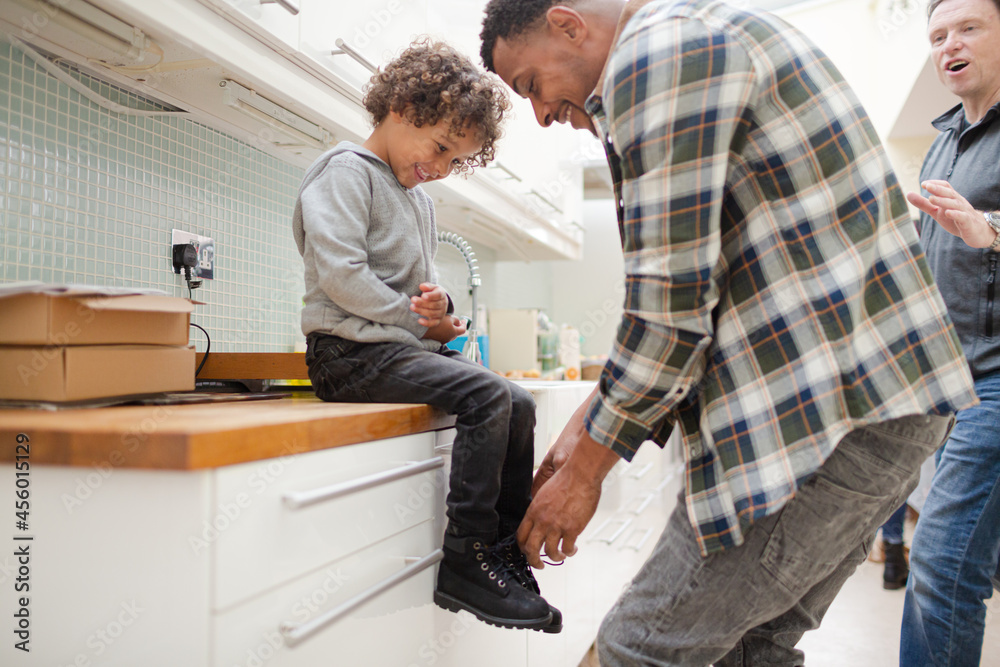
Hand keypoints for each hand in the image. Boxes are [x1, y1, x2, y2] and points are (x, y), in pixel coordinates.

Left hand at [410, 283, 448, 326]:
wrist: (438, 302)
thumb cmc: (432, 293)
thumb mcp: (431, 288)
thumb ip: (427, 286)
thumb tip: (421, 286)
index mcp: (442, 294)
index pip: (438, 295)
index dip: (431, 296)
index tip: (423, 296)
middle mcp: (443, 304)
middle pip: (434, 305)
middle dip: (422, 303)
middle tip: (413, 299)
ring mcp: (441, 313)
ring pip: (432, 313)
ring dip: (421, 311)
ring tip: (412, 307)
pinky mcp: (438, 321)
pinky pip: (433, 323)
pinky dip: (427, 323)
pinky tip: (419, 320)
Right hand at [422, 315, 465, 343]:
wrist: (422, 328)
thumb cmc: (436, 322)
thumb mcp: (448, 317)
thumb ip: (455, 320)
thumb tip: (458, 322)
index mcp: (454, 332)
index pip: (463, 329)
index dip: (464, 324)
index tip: (464, 320)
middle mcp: (449, 338)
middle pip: (456, 333)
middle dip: (456, 327)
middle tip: (456, 321)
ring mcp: (443, 341)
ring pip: (449, 334)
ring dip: (449, 329)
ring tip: (446, 323)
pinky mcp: (437, 341)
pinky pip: (443, 336)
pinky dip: (443, 332)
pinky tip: (439, 327)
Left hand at [517, 432, 619, 568]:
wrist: (580, 474)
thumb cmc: (566, 480)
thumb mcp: (545, 493)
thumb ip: (541, 509)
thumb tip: (542, 520)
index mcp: (533, 511)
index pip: (521, 535)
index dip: (523, 547)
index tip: (528, 551)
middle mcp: (542, 520)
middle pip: (530, 548)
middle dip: (533, 561)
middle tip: (539, 565)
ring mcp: (556, 525)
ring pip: (549, 552)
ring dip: (555, 558)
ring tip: (560, 556)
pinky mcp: (572, 529)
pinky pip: (567, 548)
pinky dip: (569, 552)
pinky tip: (572, 549)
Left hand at [907, 180, 997, 247]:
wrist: (977, 232)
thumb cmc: (955, 219)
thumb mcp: (937, 211)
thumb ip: (923, 204)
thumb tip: (908, 193)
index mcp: (952, 198)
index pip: (946, 186)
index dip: (935, 184)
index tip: (923, 183)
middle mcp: (959, 202)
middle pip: (949, 193)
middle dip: (938, 189)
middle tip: (927, 186)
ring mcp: (964, 211)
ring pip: (955, 204)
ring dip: (943, 200)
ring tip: (931, 198)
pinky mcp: (968, 222)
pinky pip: (962, 216)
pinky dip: (955, 214)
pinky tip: (947, 213)